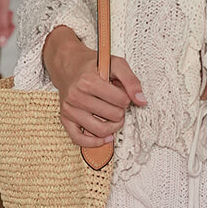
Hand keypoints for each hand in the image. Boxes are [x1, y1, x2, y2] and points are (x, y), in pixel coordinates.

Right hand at [0, 0, 14, 47]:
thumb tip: (1, 43)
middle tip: (9, 16)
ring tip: (7, 12)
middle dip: (4, 28)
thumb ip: (2, 28)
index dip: (3, 36)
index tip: (11, 27)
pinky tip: (3, 13)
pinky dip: (0, 21)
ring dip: (3, 24)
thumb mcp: (2, 10)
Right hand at [43, 25, 144, 147]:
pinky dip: (95, 143)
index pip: (121, 101)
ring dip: (113, 126)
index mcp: (88, 81)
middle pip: (113, 116)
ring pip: (100, 130)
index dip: (126, 98)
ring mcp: (69, 109)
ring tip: (114, 117)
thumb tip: (141, 101)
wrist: (68, 65)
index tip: (122, 94)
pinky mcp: (65, 119)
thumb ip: (131, 81)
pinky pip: (79, 140)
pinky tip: (106, 137)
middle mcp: (76, 96)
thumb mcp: (116, 64)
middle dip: (120, 111)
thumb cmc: (93, 66)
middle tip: (117, 104)